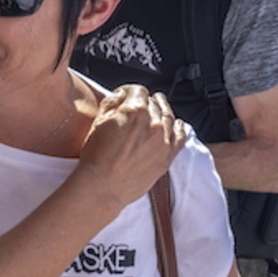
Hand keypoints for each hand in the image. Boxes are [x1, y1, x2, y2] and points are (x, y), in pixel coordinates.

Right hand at [78, 86, 184, 206]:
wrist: (103, 186)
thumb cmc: (96, 156)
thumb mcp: (98, 122)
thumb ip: (112, 102)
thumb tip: (123, 94)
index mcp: (135, 110)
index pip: (138, 90)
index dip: (131, 91)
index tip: (127, 96)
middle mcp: (153, 122)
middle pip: (154, 103)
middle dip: (146, 102)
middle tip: (140, 105)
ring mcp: (163, 140)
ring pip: (168, 117)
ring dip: (163, 110)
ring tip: (159, 108)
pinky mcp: (168, 156)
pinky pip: (181, 136)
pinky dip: (180, 127)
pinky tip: (178, 124)